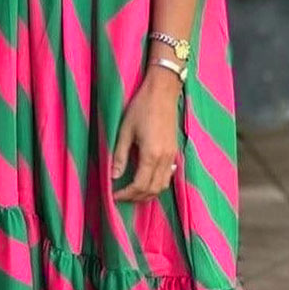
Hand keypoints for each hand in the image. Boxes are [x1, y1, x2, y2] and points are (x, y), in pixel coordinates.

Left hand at [111, 67, 182, 202]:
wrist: (163, 92)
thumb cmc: (141, 107)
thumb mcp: (125, 131)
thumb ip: (119, 155)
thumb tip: (113, 176)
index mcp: (151, 154)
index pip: (139, 185)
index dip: (126, 194)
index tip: (114, 196)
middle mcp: (165, 158)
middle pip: (153, 190)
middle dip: (136, 197)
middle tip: (121, 197)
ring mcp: (172, 155)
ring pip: (163, 185)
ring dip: (148, 193)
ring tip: (133, 193)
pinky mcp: (175, 151)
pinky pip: (168, 176)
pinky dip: (157, 184)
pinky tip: (147, 181)